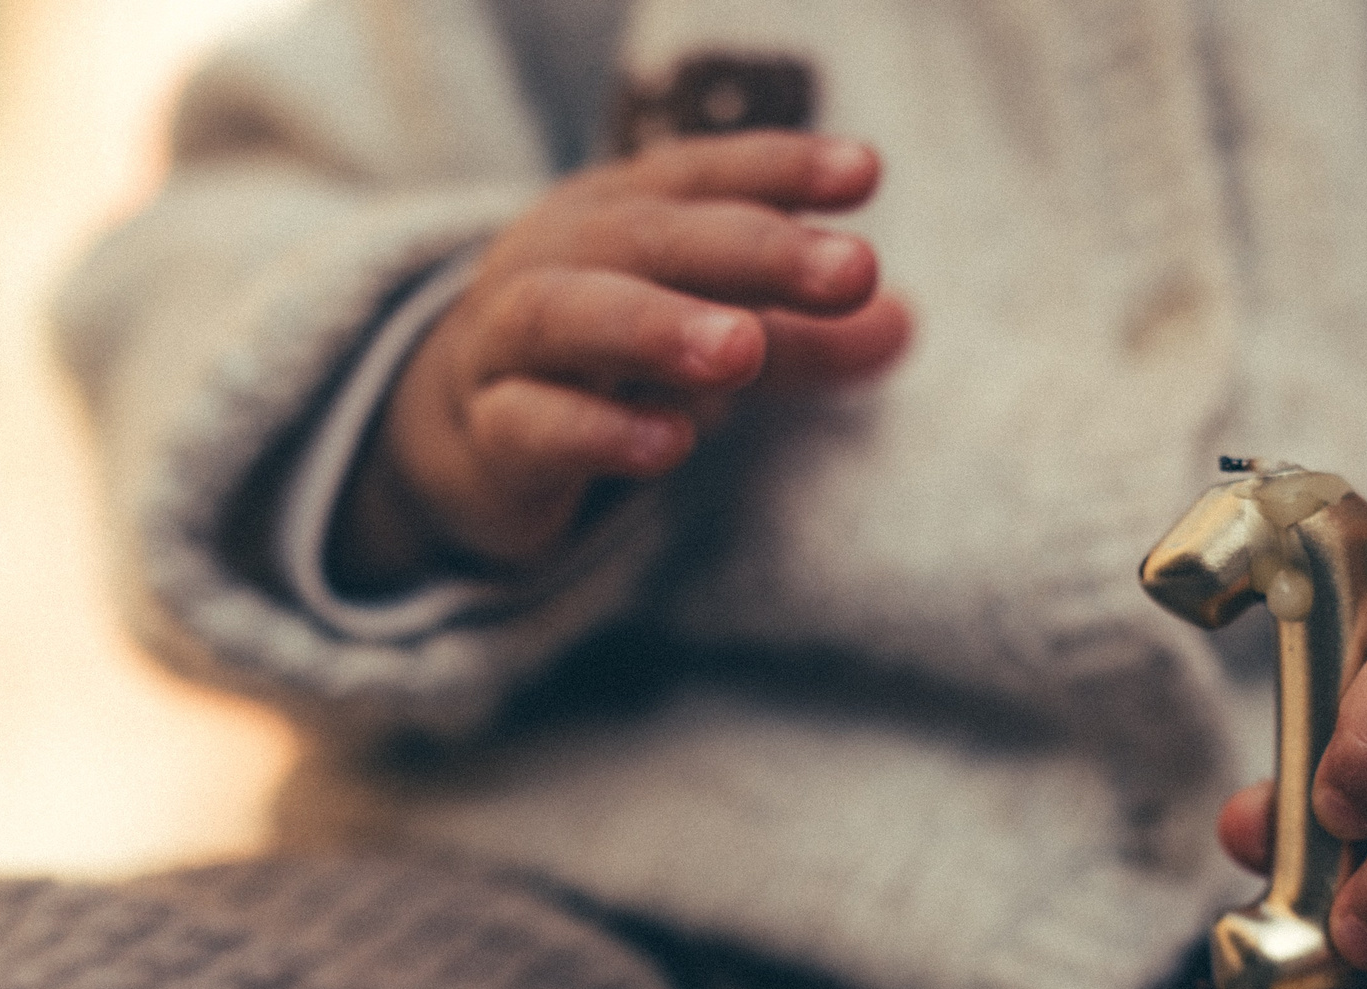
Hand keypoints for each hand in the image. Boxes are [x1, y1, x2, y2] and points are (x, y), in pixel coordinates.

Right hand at [334, 131, 912, 590]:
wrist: (461, 438)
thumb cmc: (606, 366)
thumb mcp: (710, 343)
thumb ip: (802, 342)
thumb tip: (905, 325)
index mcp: (619, 216)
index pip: (699, 177)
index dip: (777, 167)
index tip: (865, 173)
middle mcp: (558, 257)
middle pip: (648, 236)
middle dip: (752, 248)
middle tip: (850, 270)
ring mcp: (509, 342)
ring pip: (568, 315)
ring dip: (657, 325)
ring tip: (744, 349)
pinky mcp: (488, 433)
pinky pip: (533, 423)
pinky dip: (598, 429)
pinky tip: (669, 444)